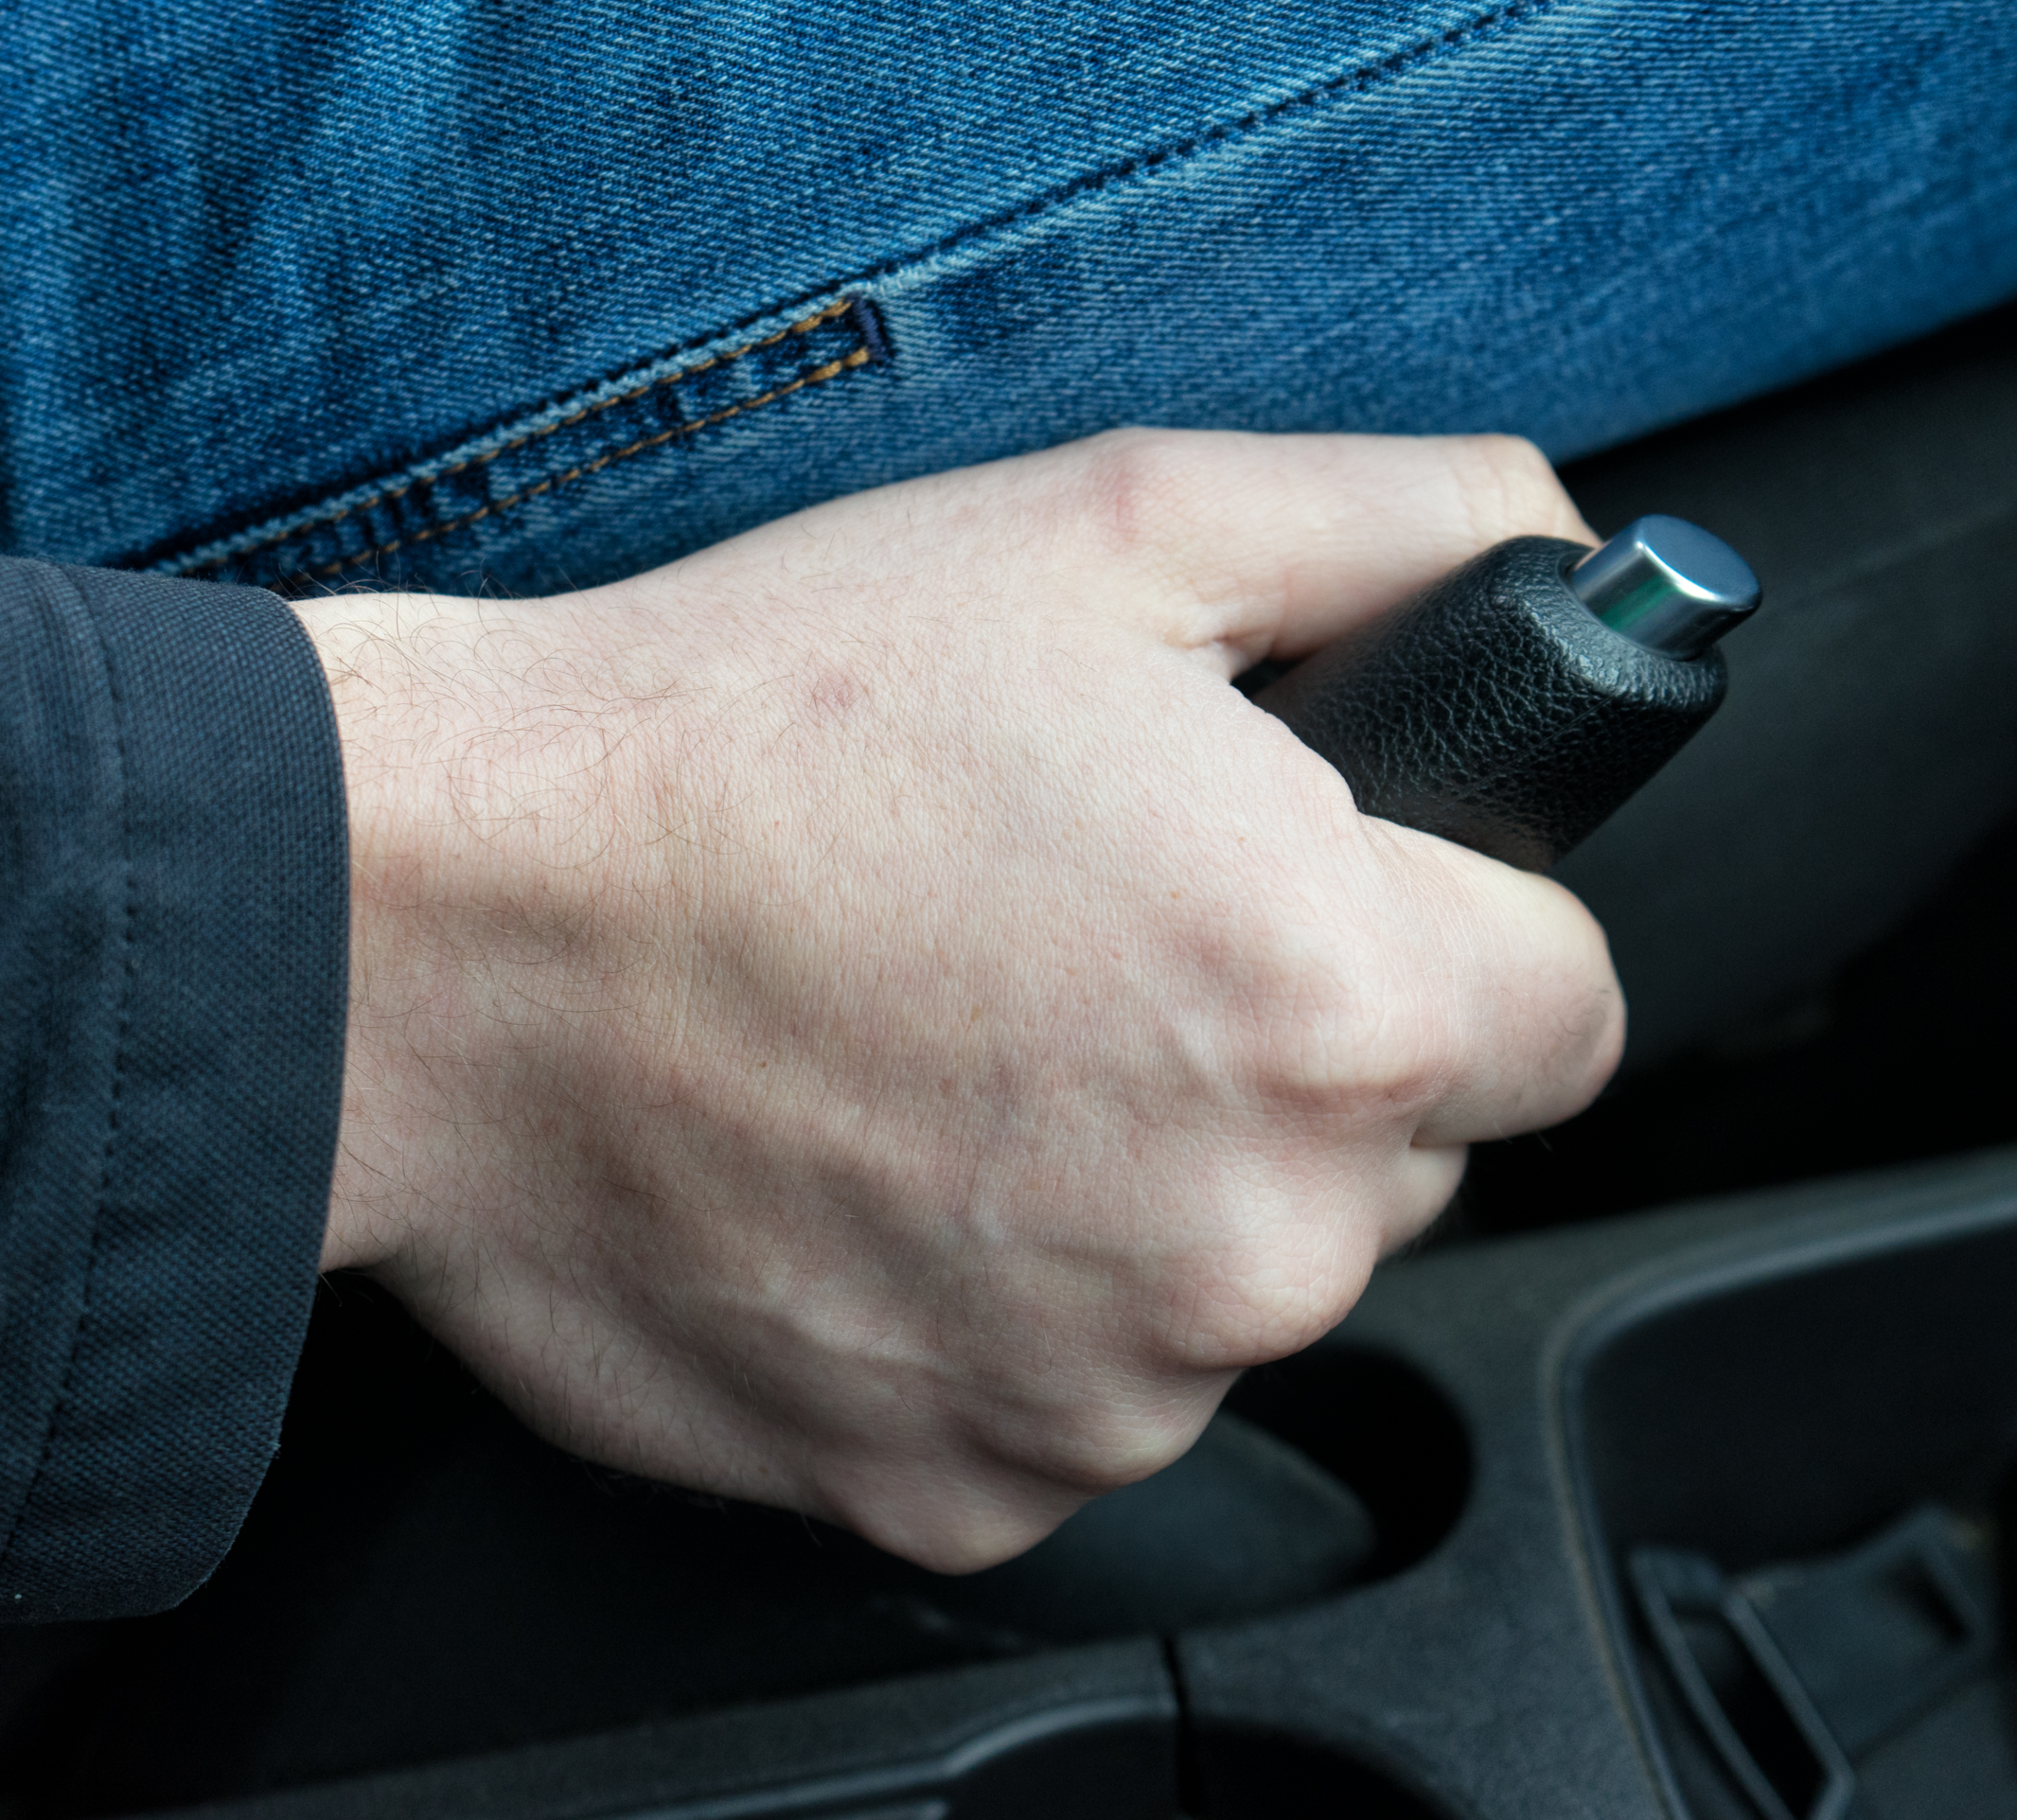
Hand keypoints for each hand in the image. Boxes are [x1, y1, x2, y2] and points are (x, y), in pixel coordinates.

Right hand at [297, 427, 1620, 1570]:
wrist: (437, 933)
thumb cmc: (752, 731)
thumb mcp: (1112, 527)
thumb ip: (1412, 529)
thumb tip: (1579, 578)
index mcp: (1336, 1001)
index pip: (1572, 1008)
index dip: (1459, 918)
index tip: (1335, 884)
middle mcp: (1252, 1241)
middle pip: (1407, 1158)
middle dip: (1298, 1055)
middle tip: (1086, 936)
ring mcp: (1103, 1398)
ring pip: (1237, 1286)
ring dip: (1151, 1189)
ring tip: (952, 1042)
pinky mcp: (960, 1488)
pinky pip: (1076, 1403)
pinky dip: (1009, 1309)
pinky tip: (876, 1172)